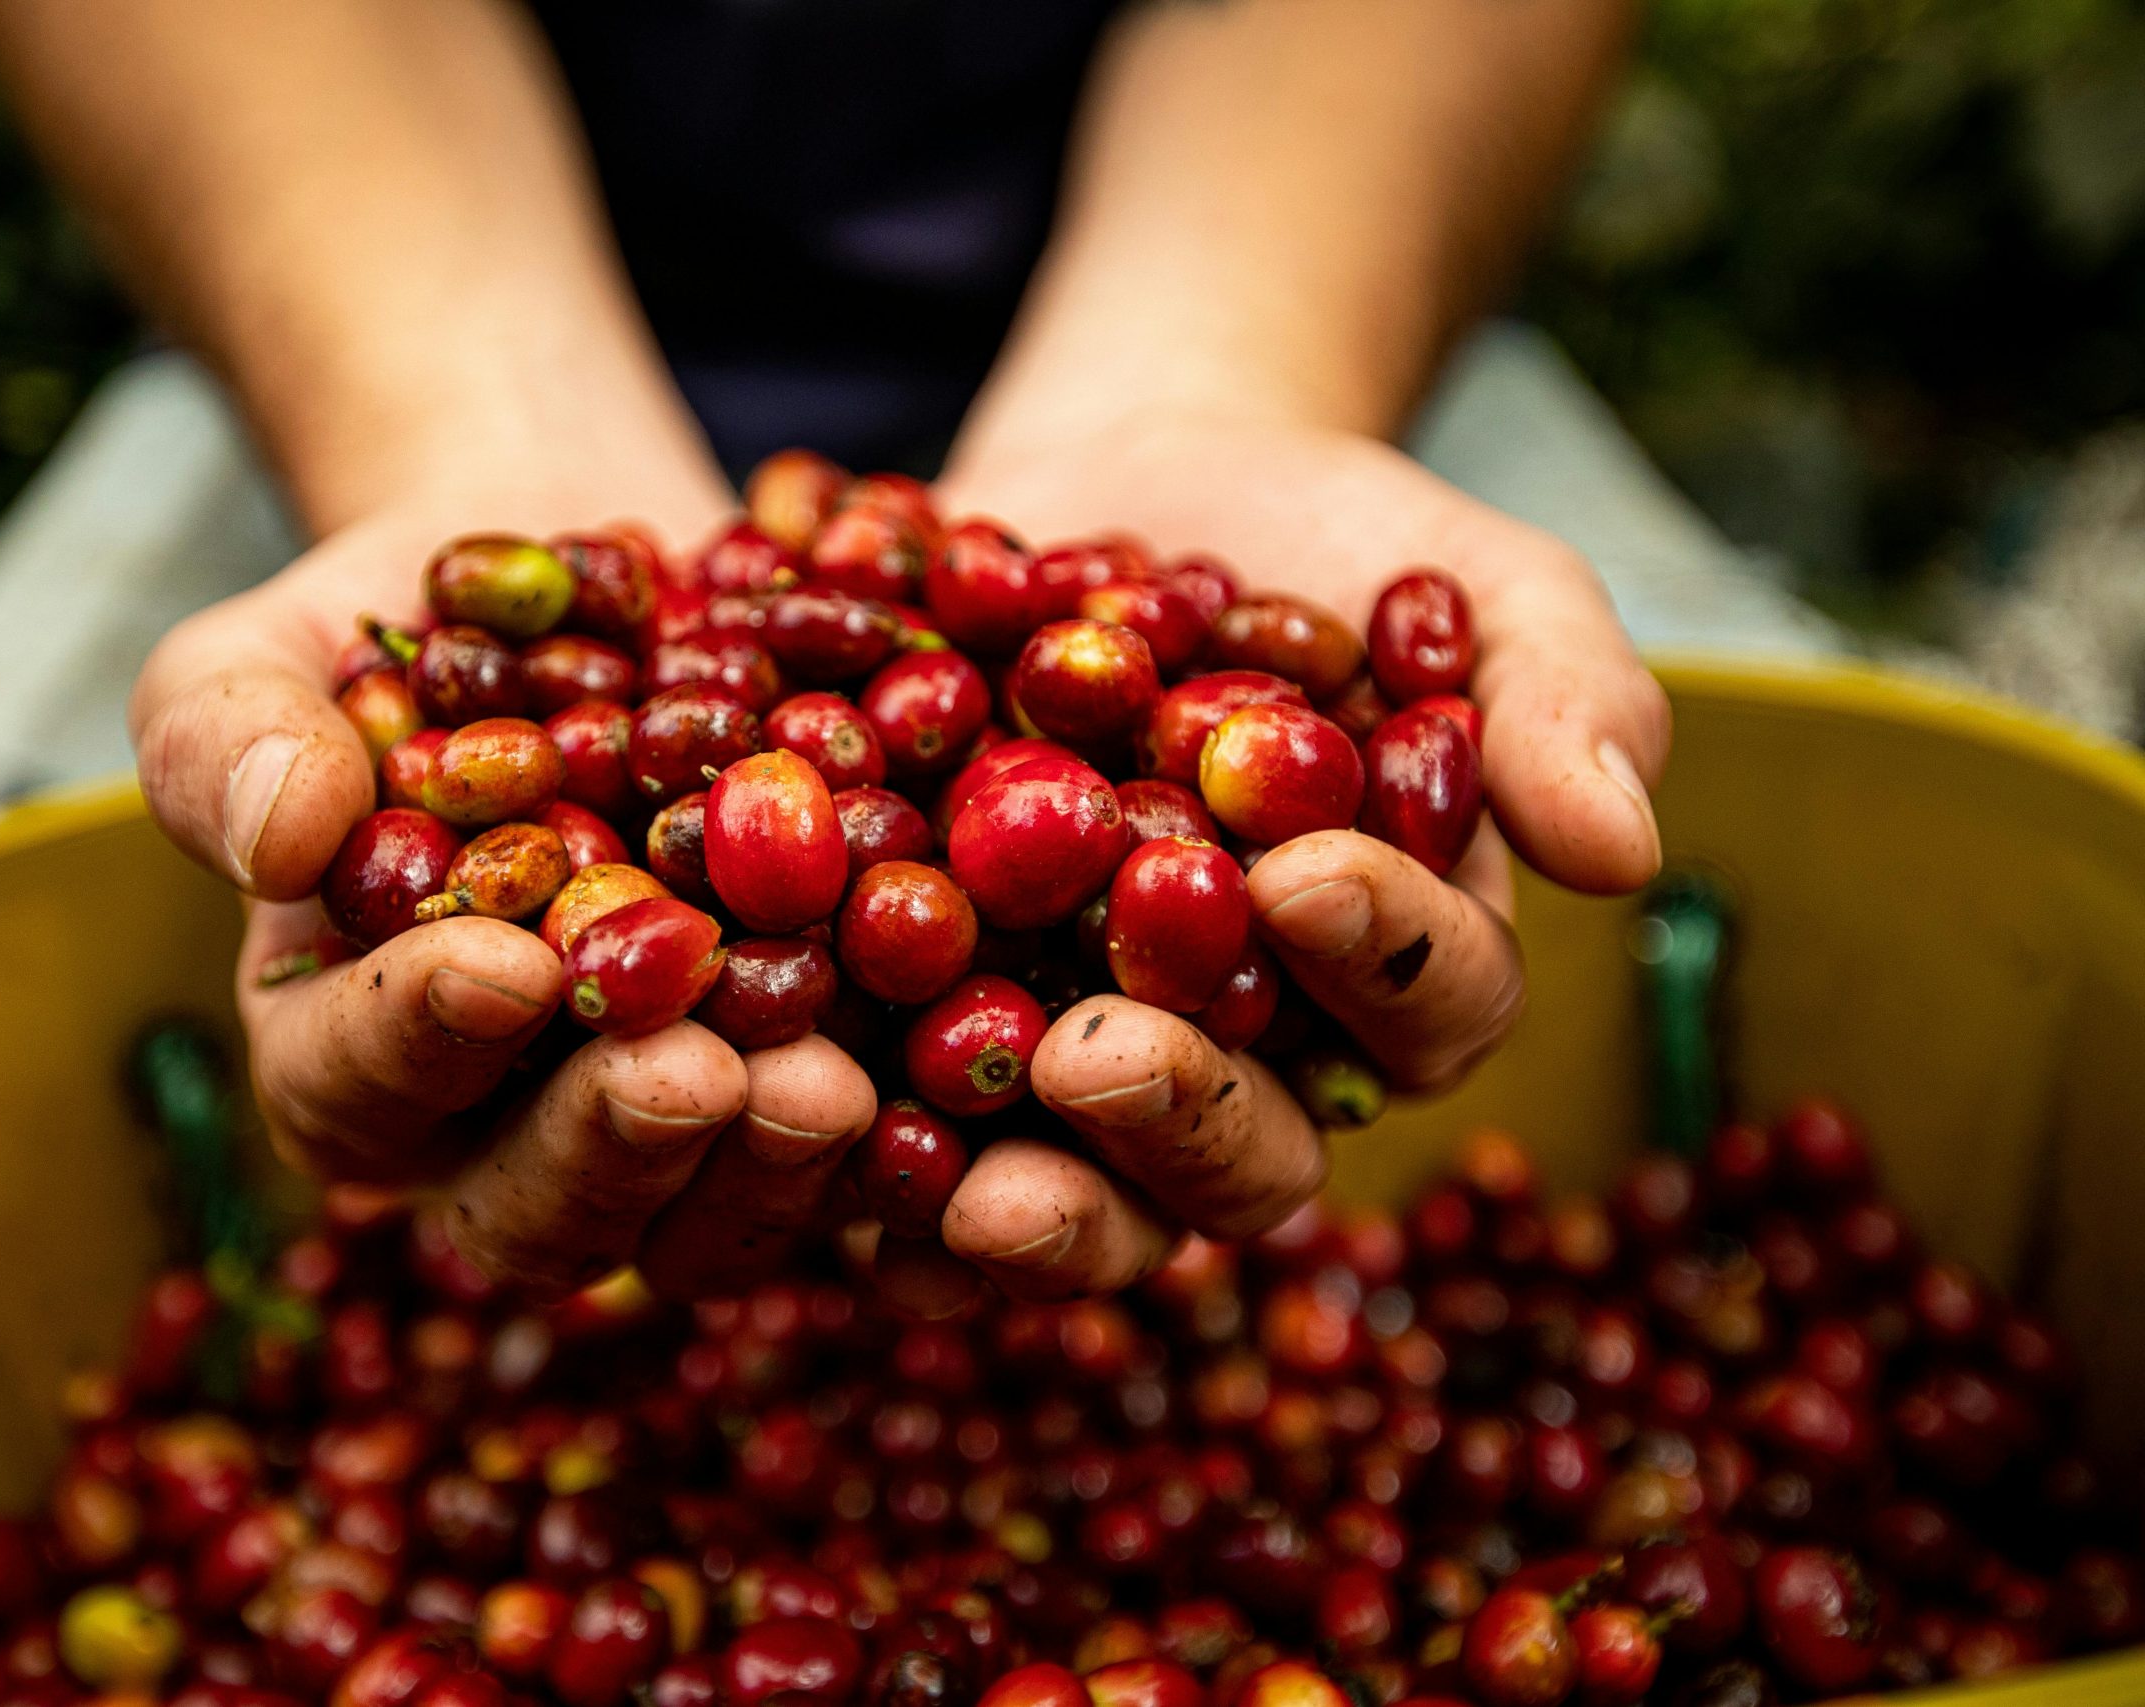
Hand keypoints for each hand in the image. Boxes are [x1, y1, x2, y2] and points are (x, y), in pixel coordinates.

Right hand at [132, 461, 877, 1300]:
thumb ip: (224, 736)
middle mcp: (500, 1132)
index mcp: (346, 1051)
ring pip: (701, 1218)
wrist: (604, 590)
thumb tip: (277, 835)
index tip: (507, 962)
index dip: (423, 1035)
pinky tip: (949, 1059)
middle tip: (692, 1070)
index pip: (355, 1082)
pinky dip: (901, 1127)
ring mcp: (667, 1131)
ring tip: (828, 1081)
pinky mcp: (806, 1091)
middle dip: (614, 1141)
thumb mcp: (275, 647)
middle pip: (537, 1205)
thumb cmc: (412, 630)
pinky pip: (852, 1159)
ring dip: (764, 1166)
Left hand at [920, 407, 1670, 1298]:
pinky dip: (861, 1148)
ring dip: (1019, 1198)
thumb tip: (1621, 852)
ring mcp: (1084, 1058)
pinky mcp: (935, 1033)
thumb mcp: (1468, 580)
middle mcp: (1251, 1054)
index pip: (1425, 1008)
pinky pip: (908, 1131)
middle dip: (1176, 1116)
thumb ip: (1558, 697)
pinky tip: (809, 1127)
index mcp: (1398, 972)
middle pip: (1244, 1151)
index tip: (1297, 874)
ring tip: (950, 1176)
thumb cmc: (1329, 545)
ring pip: (1075, 1184)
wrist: (1123, 483)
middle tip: (1097, 1057)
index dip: (1375, 958)